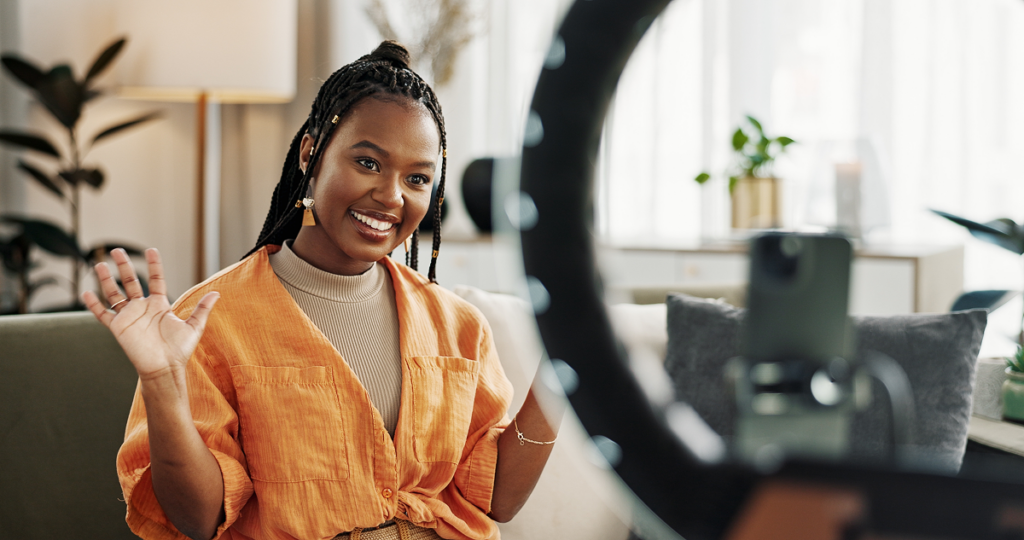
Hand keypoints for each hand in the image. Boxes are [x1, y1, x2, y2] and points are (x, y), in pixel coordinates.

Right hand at [82, 248, 219, 380]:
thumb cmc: (179, 350)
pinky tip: (86, 293)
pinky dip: (94, 305)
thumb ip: (202, 309)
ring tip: (98, 264)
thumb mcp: (194, 326)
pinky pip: (103, 314)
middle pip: (131, 282)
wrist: (164, 368)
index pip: (156, 279)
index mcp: (159, 305)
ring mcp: (129, 317)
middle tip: (117, 250)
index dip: (154, 265)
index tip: (151, 250)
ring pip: (114, 294)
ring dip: (106, 280)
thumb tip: (217, 293)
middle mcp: (142, 308)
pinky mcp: (118, 328)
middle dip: (124, 266)